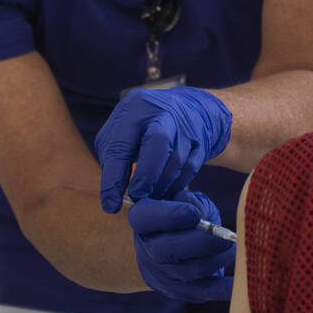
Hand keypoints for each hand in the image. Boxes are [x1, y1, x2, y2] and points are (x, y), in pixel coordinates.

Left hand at [96, 86, 231, 212]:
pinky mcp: (202, 141)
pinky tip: (166, 194)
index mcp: (136, 107)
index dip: (114, 179)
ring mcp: (187, 125)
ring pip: (177, 160)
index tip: (110, 205)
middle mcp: (164, 112)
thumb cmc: (144, 125)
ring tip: (150, 200)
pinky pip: (191, 168)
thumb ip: (114, 159)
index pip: (121, 144)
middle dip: (145, 177)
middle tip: (137, 199)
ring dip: (161, 186)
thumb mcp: (122, 131)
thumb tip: (111, 196)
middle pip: (159, 142)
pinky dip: (176, 185)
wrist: (188, 108)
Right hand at [128, 190, 234, 302]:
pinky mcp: (180, 291)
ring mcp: (161, 274)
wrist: (179, 243)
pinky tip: (238, 280)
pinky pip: (203, 291)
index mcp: (142, 220)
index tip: (194, 214)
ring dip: (215, 260)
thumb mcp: (189, 200)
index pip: (144, 218)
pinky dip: (223, 288)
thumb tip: (201, 214)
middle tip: (225, 237)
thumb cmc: (187, 213)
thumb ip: (193, 202)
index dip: (169, 216)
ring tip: (233, 248)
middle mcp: (146, 249)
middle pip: (165, 251)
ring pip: (187, 272)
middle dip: (200, 243)